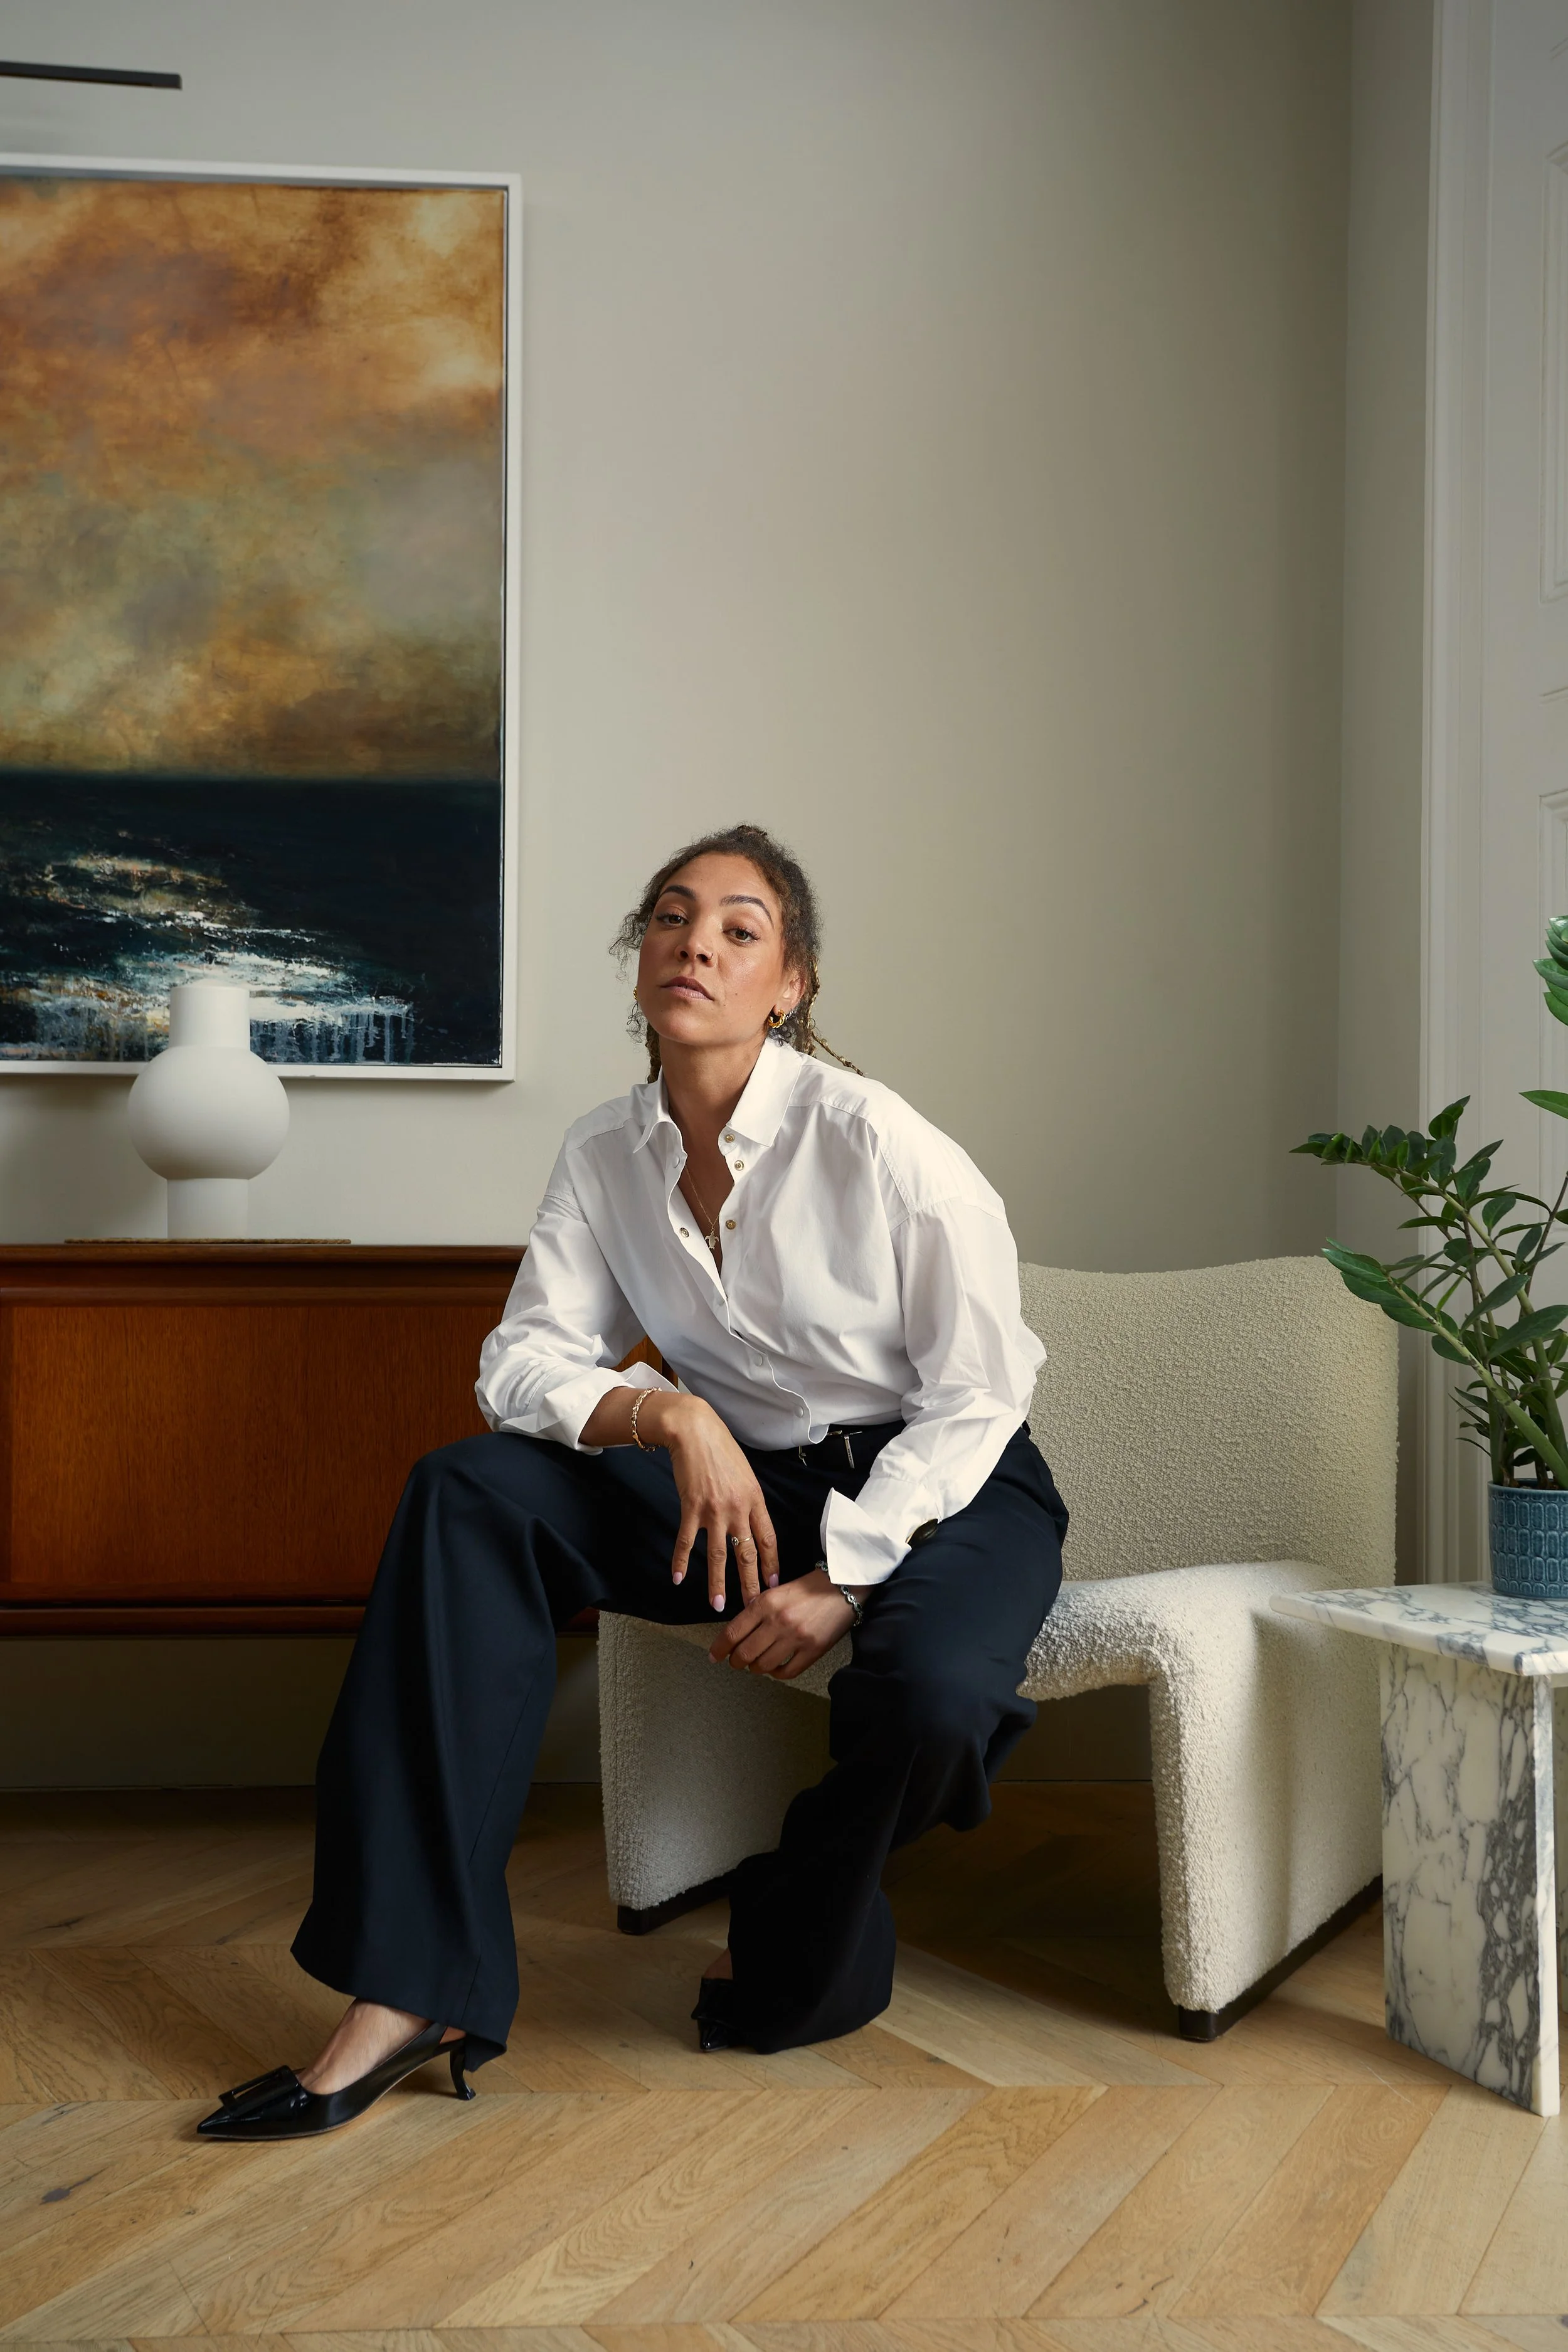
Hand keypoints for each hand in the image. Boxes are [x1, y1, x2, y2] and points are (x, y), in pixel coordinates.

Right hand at [641, 1392, 779, 1610]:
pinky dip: (681, 1561)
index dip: (771, 1565)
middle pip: (747, 1554)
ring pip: (719, 1555)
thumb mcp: (745, 1474)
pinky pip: (687, 1541)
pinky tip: (678, 1578)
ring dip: (717, 1583)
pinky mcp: (691, 1507)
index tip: (772, 1585)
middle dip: (750, 1584)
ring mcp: (714, 1510)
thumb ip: (749, 1501)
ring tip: (716, 1605)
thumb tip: (751, 1524)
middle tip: (752, 1607)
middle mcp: (738, 1509)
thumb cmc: (721, 1449)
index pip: (768, 1540)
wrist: (695, 1430)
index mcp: (755, 1500)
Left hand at [709, 1567, 855, 1678]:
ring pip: (763, 1666)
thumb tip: (737, 1633)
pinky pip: (786, 1673)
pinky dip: (776, 1674)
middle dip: (736, 1661)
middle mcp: (778, 1621)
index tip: (714, 1656)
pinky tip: (775, 1667)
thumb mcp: (776, 1591)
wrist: (843, 1587)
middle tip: (736, 1661)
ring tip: (757, 1663)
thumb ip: (757, 1611)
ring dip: (755, 1668)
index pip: (733, 1632)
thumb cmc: (809, 1588)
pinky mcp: (813, 1650)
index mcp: (766, 1603)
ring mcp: (796, 1638)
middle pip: (744, 1654)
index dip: (719, 1649)